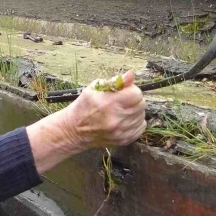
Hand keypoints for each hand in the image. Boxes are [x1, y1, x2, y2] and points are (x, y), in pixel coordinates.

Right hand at [26, 71, 145, 174]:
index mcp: (109, 103)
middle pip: (141, 105)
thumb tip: (130, 75)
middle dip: (133, 100)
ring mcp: (121, 132)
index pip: (136, 94)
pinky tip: (124, 120)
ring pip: (141, 116)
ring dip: (134, 111)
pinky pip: (140, 127)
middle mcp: (116, 119)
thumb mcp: (94, 89)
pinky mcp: (124, 140)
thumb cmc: (83, 106)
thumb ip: (115, 81)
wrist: (74, 130)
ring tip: (121, 111)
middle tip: (122, 101)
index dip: (131, 90)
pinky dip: (135, 122)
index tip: (124, 91)